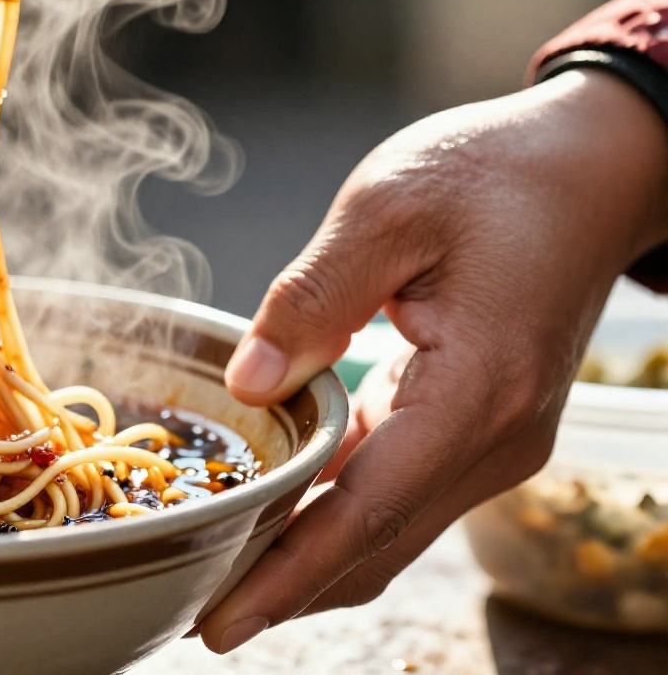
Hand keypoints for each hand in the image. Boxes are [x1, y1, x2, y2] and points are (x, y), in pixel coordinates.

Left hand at [198, 68, 667, 652]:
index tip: (220, 623)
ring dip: (308, 559)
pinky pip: (400, 493)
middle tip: (195, 611)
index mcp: (476, 391)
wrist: (595, 167)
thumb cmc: (496, 175)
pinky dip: (337, 516)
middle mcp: (495, 438)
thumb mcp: (388, 207)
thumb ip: (312, 295)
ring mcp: (495, 441)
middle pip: (376, 544)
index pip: (364, 512)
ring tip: (220, 575)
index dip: (285, 574)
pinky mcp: (481, 428)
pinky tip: (277, 515)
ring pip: (389, 531)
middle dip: (285, 587)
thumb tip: (249, 382)